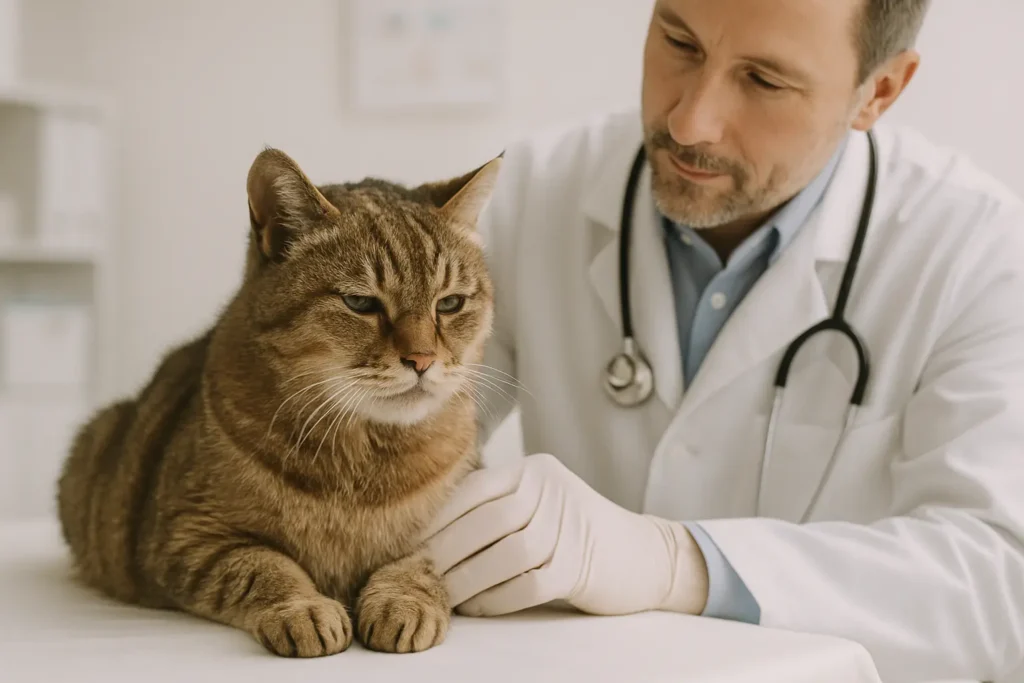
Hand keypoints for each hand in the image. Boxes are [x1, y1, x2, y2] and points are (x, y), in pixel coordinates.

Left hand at [422, 452, 708, 616]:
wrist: (642, 554)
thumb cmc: (575, 531)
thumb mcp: (538, 503)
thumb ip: (495, 508)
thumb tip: (429, 537)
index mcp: (534, 470)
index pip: (475, 489)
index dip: (438, 517)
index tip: (409, 541)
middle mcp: (551, 490)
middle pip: (487, 521)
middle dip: (446, 551)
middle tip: (416, 574)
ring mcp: (569, 527)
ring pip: (506, 554)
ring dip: (467, 579)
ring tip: (442, 595)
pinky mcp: (581, 566)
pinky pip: (528, 585)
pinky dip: (497, 599)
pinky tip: (477, 608)